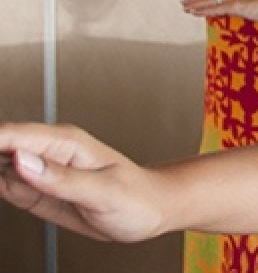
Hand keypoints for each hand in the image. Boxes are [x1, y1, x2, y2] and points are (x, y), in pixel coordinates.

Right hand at [0, 122, 165, 242]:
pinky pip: (6, 185)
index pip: (11, 136)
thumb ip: (61, 178)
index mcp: (65, 143)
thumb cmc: (138, 198)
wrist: (152, 211)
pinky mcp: (38, 189)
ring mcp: (41, 170)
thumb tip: (21, 160)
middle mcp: (49, 152)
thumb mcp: (102, 191)